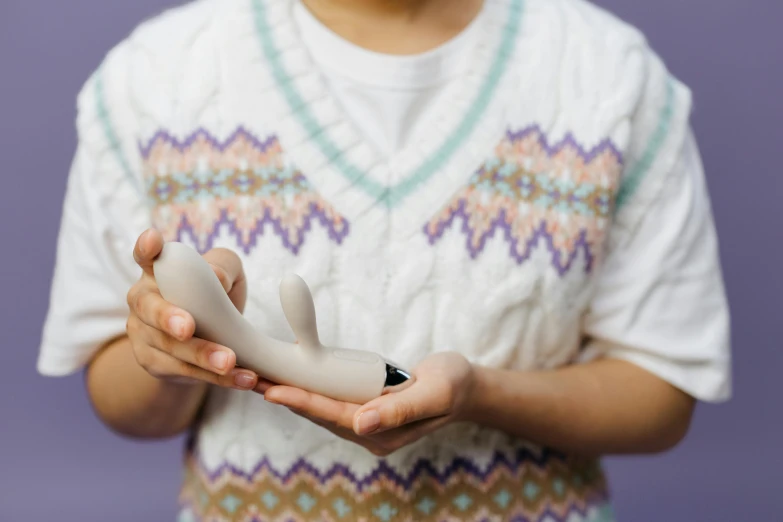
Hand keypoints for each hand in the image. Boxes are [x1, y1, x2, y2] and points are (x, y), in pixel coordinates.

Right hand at [125, 229, 258, 389]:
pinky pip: (186, 372)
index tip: (153, 239)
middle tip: (188, 327)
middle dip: (168, 318)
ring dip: (203, 356)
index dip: (147, 247)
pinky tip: (244, 378)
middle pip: (150, 308)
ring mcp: (143, 334)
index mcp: (158, 271)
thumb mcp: (225, 274)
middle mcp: (143, 300)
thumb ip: (223, 266)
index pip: (146, 255)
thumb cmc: (212, 297)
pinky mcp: (154, 363)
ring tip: (230, 361)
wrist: (200, 341)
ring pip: (172, 347)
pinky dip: (217, 378)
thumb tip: (216, 276)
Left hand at [260, 352, 475, 455]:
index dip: (303, 402)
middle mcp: (371, 433)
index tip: (273, 390)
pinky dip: (309, 390)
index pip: (335, 416)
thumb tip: (361, 425)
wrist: (467, 387)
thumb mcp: (435, 392)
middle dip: (287, 397)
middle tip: (252, 379)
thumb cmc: (454, 384)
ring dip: (292, 394)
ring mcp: (368, 424)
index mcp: (385, 433)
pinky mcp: (366, 411)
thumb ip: (400, 409)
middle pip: (320, 415)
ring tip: (261, 377)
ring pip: (321, 410)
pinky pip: (331, 401)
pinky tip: (290, 378)